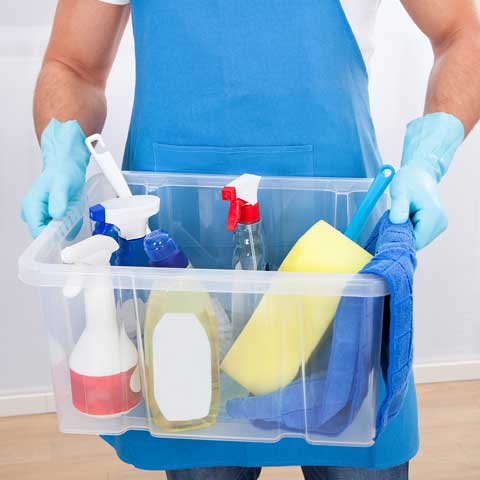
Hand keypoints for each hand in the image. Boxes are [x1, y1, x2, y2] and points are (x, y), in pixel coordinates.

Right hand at [21, 119, 89, 236]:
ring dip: (67, 224)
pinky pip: (61, 226)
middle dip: (62, 229)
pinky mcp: (49, 215)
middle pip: (47, 235)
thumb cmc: (63, 171)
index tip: (66, 234)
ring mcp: (40, 214)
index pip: (37, 233)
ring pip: (55, 232)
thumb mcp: (63, 183)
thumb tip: (55, 214)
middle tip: (72, 214)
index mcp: (31, 206)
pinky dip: (69, 221)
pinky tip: (72, 209)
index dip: (52, 238)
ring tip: (72, 208)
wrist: (67, 164)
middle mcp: (32, 212)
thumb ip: (58, 199)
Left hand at [389, 113, 463, 249]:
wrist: (420, 172)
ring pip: (417, 240)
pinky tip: (403, 219)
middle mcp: (440, 223)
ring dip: (405, 233)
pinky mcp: (434, 225)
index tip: (387, 232)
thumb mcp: (400, 192)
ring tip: (398, 218)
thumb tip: (397, 223)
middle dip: (402, 236)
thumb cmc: (410, 179)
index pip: (416, 241)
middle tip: (390, 223)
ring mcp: (438, 225)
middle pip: (417, 242)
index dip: (400, 239)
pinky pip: (418, 235)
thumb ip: (399, 208)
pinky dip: (409, 230)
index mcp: (433, 216)